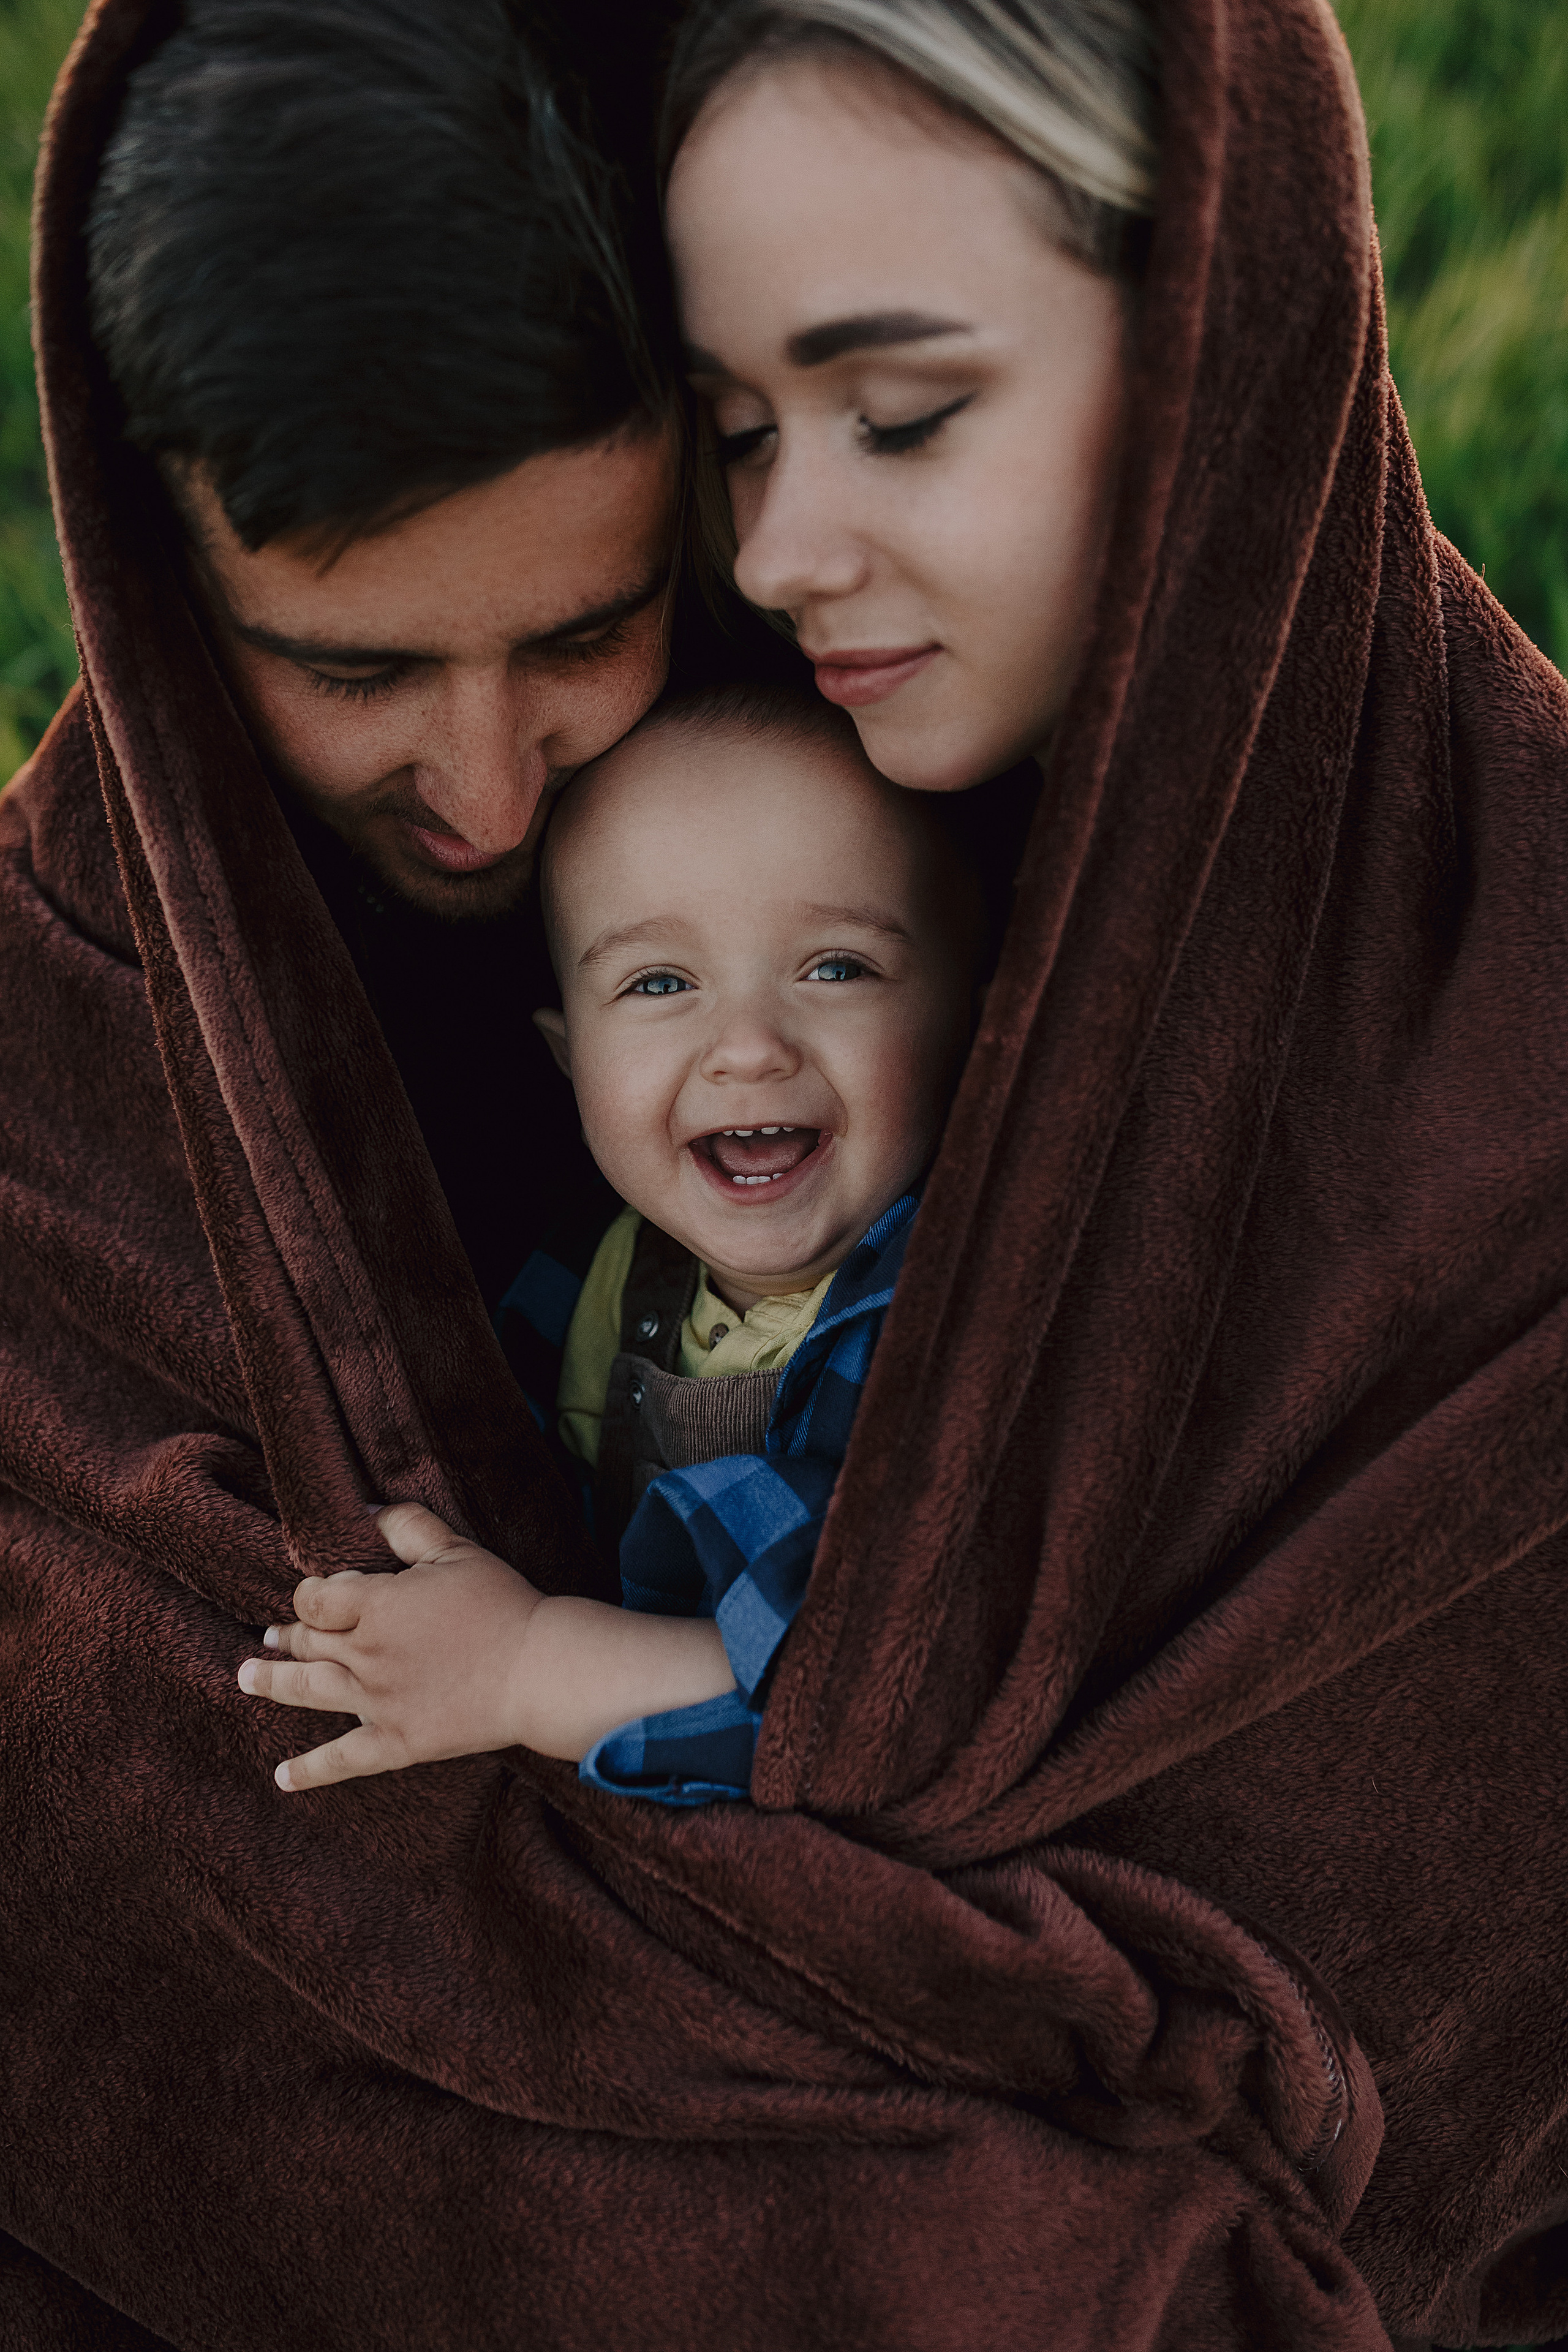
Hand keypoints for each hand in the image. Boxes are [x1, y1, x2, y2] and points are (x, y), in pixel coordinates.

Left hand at [238, 1501, 541, 1791]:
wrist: (537, 1670)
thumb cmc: (501, 1604)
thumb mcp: (455, 1550)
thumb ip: (405, 1526)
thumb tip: (364, 1509)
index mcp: (375, 1608)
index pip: (316, 1597)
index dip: (316, 1591)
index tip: (330, 1590)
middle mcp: (365, 1657)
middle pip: (308, 1642)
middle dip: (287, 1634)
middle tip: (270, 1634)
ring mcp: (377, 1704)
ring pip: (309, 1692)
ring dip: (273, 1683)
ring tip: (246, 1676)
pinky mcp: (398, 1743)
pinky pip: (344, 1759)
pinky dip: (310, 1770)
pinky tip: (282, 1778)